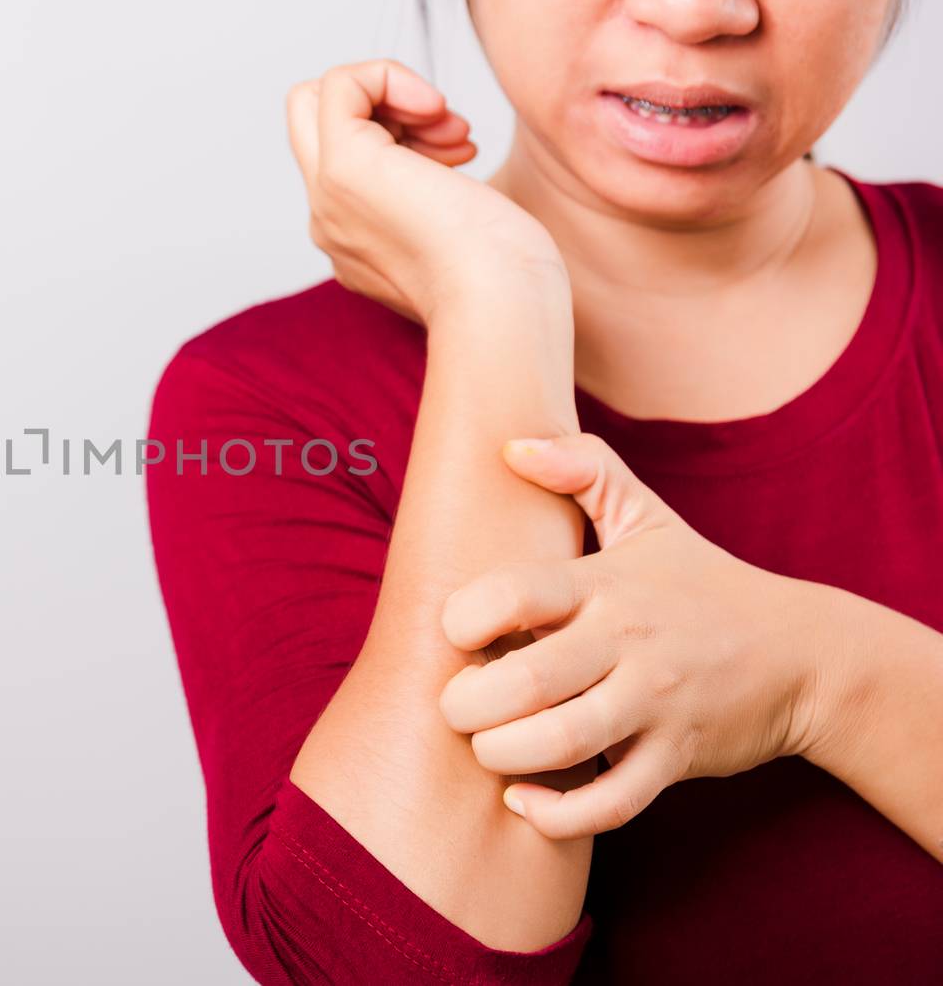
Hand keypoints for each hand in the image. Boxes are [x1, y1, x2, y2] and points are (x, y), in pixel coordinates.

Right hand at [284, 58, 565, 325]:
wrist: (501, 306)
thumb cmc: (507, 278)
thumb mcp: (466, 229)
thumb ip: (436, 197)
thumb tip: (449, 151)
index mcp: (354, 240)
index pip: (341, 159)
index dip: (394, 129)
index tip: (456, 150)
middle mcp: (330, 219)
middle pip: (311, 124)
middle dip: (380, 105)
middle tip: (443, 129)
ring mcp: (328, 195)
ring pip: (321, 99)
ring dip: (399, 96)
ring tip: (457, 136)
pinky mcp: (343, 167)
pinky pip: (341, 83)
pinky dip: (391, 76)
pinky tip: (437, 110)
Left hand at [435, 433, 835, 838]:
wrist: (803, 655)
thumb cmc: (700, 584)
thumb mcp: (649, 517)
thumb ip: (583, 469)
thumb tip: (509, 444)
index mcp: (606, 584)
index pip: (516, 592)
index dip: (464, 616)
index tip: (455, 632)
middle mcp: (627, 643)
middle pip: (524, 680)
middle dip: (466, 703)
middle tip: (456, 705)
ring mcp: (654, 704)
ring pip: (560, 744)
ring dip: (502, 755)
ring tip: (487, 747)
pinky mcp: (674, 759)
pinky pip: (610, 803)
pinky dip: (557, 815)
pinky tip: (523, 801)